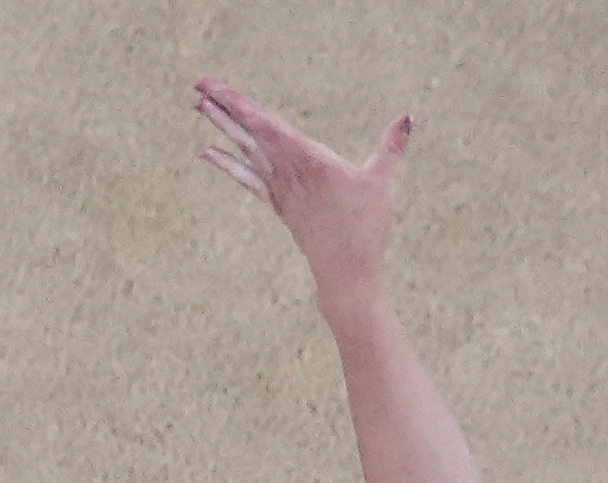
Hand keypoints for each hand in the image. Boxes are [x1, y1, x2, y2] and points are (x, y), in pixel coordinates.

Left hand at [191, 75, 413, 295]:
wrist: (346, 273)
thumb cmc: (366, 229)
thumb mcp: (381, 183)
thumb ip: (392, 147)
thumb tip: (410, 117)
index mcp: (308, 160)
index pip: (267, 125)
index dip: (241, 104)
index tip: (217, 88)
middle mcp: (287, 172)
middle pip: (250, 132)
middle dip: (225, 107)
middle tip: (199, 83)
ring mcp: (280, 189)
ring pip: (245, 151)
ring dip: (223, 127)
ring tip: (198, 105)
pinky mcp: (279, 205)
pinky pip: (247, 179)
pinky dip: (227, 163)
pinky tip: (207, 151)